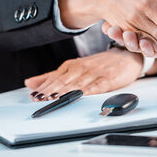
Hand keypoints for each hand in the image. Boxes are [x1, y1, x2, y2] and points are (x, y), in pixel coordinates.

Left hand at [24, 49, 143, 100]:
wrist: (126, 56)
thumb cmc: (101, 64)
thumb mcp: (74, 68)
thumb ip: (52, 76)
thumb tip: (29, 83)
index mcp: (71, 66)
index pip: (54, 78)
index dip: (43, 88)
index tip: (32, 96)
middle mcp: (81, 68)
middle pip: (63, 81)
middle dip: (51, 90)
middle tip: (39, 99)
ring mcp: (95, 73)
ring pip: (77, 84)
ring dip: (65, 92)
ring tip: (53, 99)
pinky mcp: (108, 79)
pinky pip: (96, 86)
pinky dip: (87, 91)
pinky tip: (79, 96)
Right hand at [104, 0, 156, 55]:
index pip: (136, 5)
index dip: (122, 9)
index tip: (109, 10)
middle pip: (137, 25)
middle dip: (122, 27)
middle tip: (108, 27)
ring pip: (142, 38)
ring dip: (128, 38)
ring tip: (115, 32)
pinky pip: (155, 47)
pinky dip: (142, 46)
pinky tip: (130, 38)